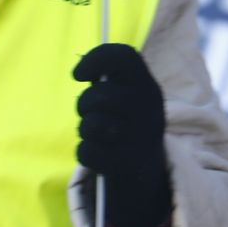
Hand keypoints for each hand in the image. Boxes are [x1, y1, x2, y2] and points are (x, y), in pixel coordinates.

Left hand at [73, 43, 170, 226]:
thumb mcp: (127, 97)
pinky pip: (87, 151)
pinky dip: (84, 152)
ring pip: (92, 125)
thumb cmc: (126, 123)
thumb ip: (108, 83)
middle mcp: (149, 109)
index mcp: (148, 86)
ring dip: (84, 129)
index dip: (96, 59)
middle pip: (100, 95)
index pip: (124, 56)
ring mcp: (141, 138)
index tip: (78, 75)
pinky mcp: (127, 164)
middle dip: (83, 104)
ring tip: (94, 133)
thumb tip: (80, 72)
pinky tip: (96, 152)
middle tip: (87, 112)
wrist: (147, 170)